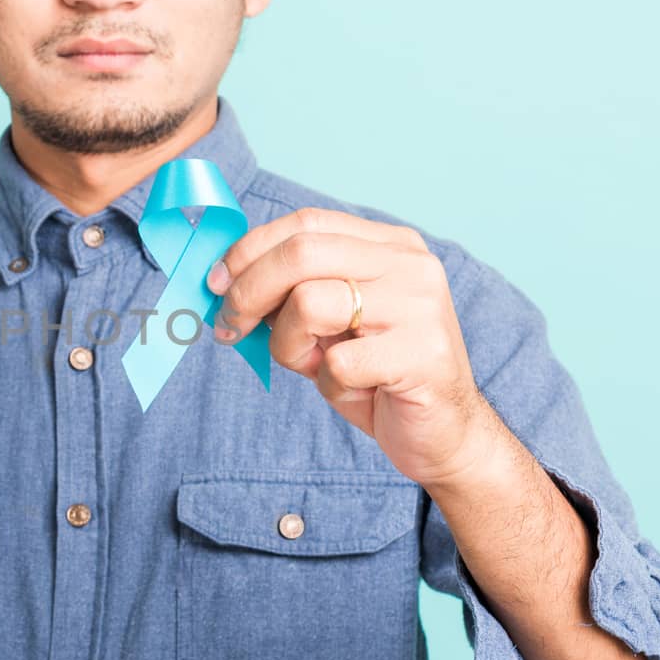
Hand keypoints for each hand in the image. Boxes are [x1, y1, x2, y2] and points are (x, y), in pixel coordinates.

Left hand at [207, 207, 500, 486]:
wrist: (443, 435)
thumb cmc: (375, 375)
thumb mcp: (330, 322)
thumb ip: (293, 291)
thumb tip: (224, 277)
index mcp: (390, 246)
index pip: (306, 224)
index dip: (250, 251)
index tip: (216, 283)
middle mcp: (410, 265)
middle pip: (301, 252)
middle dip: (248, 291)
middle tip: (230, 327)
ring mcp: (421, 306)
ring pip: (310, 302)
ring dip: (287, 343)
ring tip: (310, 363)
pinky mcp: (423, 354)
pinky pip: (338, 362)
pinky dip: (327, 382)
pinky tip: (351, 389)